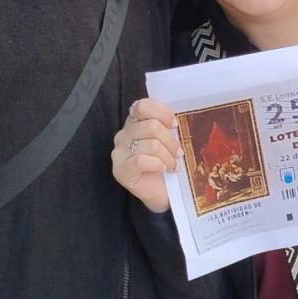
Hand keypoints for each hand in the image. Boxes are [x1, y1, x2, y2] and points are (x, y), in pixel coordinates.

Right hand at [112, 98, 179, 212]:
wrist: (161, 193)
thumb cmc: (165, 165)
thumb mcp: (167, 140)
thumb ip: (166, 126)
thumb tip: (176, 120)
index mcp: (134, 123)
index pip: (142, 106)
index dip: (161, 112)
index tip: (174, 125)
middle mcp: (123, 135)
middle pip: (151, 126)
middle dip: (170, 141)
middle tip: (178, 153)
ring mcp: (119, 153)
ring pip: (150, 144)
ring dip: (168, 156)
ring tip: (173, 165)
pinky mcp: (120, 170)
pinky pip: (141, 161)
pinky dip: (158, 165)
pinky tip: (162, 170)